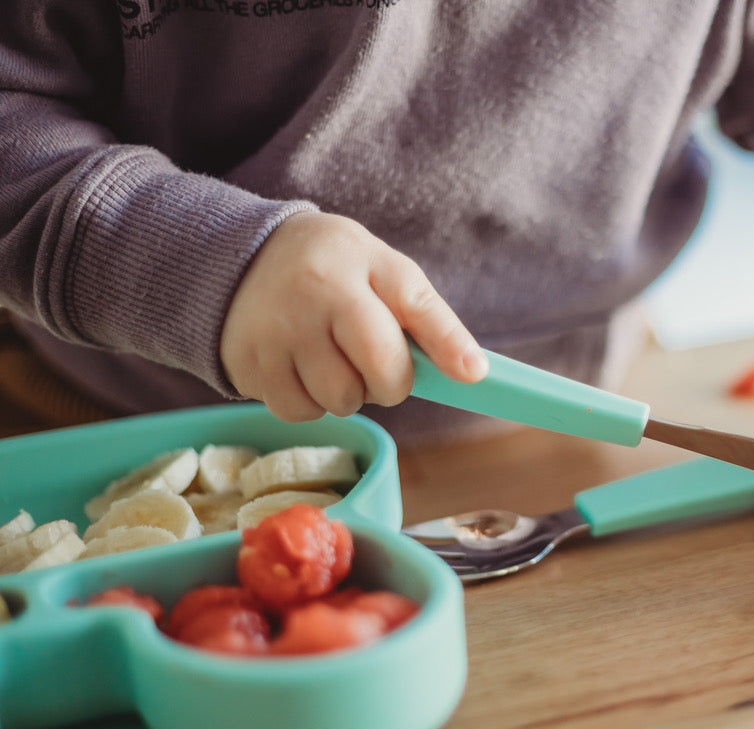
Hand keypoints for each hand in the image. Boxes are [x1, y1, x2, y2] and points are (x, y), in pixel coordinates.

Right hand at [220, 211, 486, 421]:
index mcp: (345, 279)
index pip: (400, 332)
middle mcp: (304, 308)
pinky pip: (297, 412)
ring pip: (334, 404)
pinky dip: (311, 401)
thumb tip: (473, 372)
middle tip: (374, 355)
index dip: (442, 354)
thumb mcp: (387, 271)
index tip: (472, 374)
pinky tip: (304, 367)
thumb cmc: (336, 267)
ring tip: (334, 355)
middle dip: (387, 382)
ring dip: (346, 393)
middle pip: (371, 384)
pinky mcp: (245, 368)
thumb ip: (431, 318)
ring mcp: (269, 341)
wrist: (244, 256)